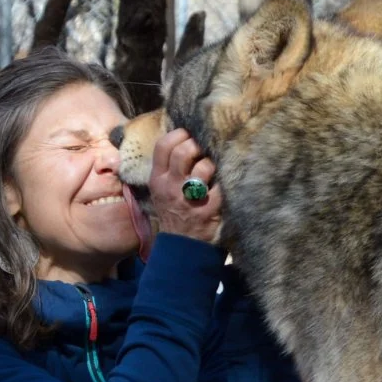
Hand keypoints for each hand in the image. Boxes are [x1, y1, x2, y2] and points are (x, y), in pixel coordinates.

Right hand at [150, 128, 221, 245]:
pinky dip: (224, 181)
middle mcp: (170, 187)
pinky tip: (224, 182)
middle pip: (183, 152)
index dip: (178, 134)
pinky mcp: (208, 209)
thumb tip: (184, 138)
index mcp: (157, 179)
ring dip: (212, 164)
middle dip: (197, 145)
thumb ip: (167, 167)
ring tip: (213, 169)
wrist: (181, 246)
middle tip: (203, 149)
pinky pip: (220, 186)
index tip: (188, 134)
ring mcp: (189, 199)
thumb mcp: (160, 189)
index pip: (163, 145)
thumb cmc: (173, 211)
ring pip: (203, 167)